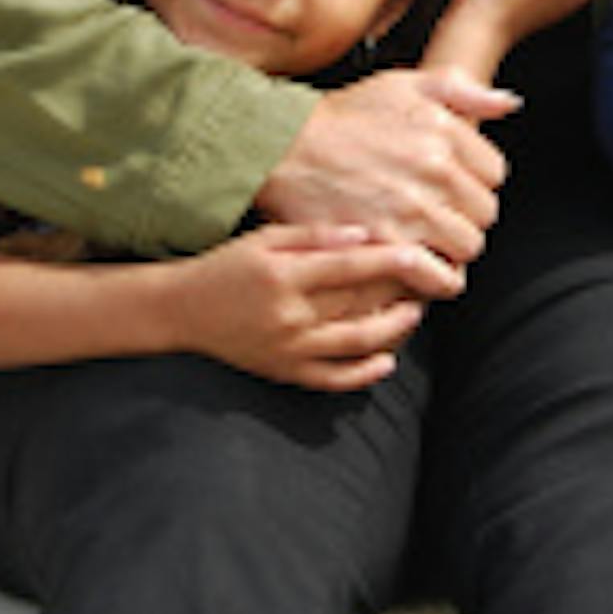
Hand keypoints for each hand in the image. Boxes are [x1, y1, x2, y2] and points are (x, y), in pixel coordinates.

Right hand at [174, 225, 460, 390]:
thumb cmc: (226, 265)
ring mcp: (288, 348)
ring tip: (414, 312)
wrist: (181, 310)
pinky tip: (387, 360)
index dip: (393, 261)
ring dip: (393, 329)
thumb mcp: (264, 237)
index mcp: (283, 274)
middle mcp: (288, 314)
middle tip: (431, 281)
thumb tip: (366, 234)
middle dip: (401, 292)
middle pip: (360, 304)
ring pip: (356, 343)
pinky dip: (364, 373)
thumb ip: (315, 234)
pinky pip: (333, 379)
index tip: (425, 255)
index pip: (351, 267)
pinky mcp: (284, 372)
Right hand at [254, 67, 513, 266]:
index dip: (474, 181)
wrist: (284, 148)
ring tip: (428, 243)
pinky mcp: (388, 245)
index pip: (495, 174)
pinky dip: (434, 280)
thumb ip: (463, 90)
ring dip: (451, 250)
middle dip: (465, 217)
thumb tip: (509, 103)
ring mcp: (414, 211)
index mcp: (445, 133)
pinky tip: (418, 270)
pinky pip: (438, 277)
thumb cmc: (341, 116)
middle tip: (437, 215)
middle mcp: (436, 172)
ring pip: (467, 248)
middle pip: (485, 215)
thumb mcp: (403, 82)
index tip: (453, 186)